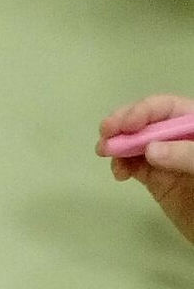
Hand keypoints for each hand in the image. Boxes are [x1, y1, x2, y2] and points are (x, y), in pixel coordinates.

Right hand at [99, 95, 193, 244]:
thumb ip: (185, 154)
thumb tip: (150, 150)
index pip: (168, 109)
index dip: (145, 111)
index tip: (127, 124)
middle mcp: (179, 138)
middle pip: (148, 122)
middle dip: (124, 124)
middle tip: (105, 133)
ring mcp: (167, 159)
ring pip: (136, 144)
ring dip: (118, 144)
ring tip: (104, 151)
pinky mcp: (157, 180)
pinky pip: (135, 167)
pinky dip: (122, 166)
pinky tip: (119, 172)